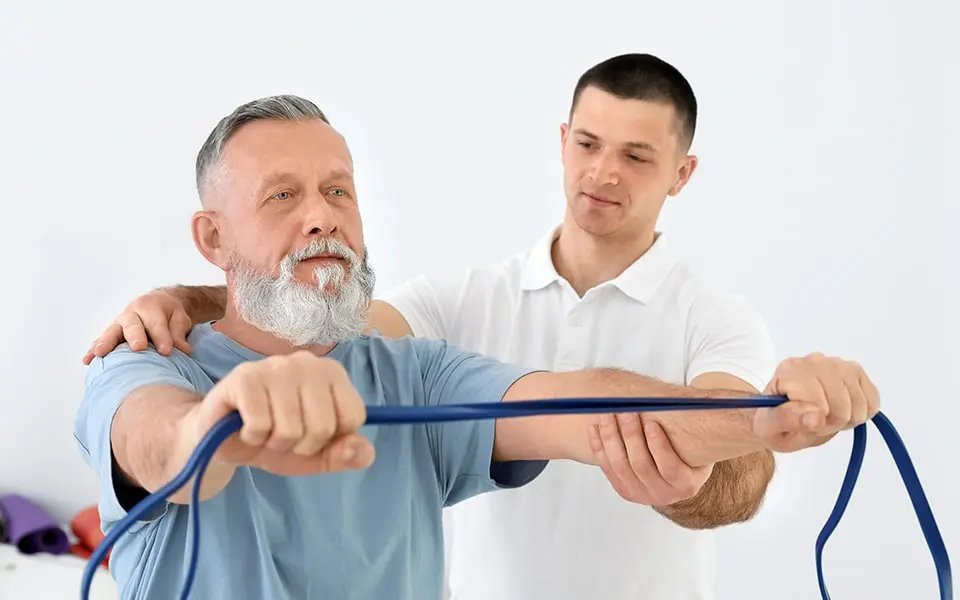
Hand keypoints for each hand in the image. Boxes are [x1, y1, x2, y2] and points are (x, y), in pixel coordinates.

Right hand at [82, 290, 191, 364]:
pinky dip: (93, 349)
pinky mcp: (112, 334)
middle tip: (138, 348)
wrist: (158, 304)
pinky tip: (87, 360)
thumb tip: (183, 350)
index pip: (156, 323)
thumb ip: (178, 333)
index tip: (166, 352)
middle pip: (132, 325)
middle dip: (135, 336)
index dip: (161, 337)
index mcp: (150, 307)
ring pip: (112, 332)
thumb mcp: (179, 319)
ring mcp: (119, 324)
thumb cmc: (169, 314)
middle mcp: (132, 314)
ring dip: (106, 343)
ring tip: (100, 353)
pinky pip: (101, 341)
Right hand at [181, 350, 374, 475]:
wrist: (220, 438)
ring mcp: (274, 366)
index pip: (354, 417)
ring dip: (274, 443)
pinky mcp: (244, 377)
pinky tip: (245, 426)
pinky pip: (261, 425)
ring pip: (291, 428)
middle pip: (323, 426)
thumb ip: (343, 454)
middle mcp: (306, 362)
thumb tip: (366, 452)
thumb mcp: (313, 455)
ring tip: (264, 429)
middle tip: (282, 435)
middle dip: (301, 445)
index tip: (311, 434)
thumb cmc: (272, 439)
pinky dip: (253, 437)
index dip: (331, 439)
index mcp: (331, 374)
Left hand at [589, 413, 712, 505]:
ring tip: (608, 415)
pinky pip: (606, 468)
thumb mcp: (700, 444)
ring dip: (611, 438)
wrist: (676, 472)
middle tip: (626, 412)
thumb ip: (698, 426)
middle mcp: (664, 495)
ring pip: (620, 466)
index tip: (651, 423)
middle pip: (641, 465)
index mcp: (687, 485)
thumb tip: (705, 399)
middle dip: (631, 435)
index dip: (659, 446)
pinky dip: (599, 446)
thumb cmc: (689, 451)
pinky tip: (595, 428)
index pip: (670, 468)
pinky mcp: (624, 490)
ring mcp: (642, 495)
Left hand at [754, 352, 879, 452]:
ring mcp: (836, 363)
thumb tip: (815, 418)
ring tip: (828, 417)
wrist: (784, 416)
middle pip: (842, 404)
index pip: (818, 404)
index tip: (805, 425)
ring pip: (860, 402)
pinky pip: (872, 398)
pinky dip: (863, 412)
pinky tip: (844, 411)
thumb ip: (788, 419)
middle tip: (816, 422)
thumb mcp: (770, 427)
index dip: (816, 423)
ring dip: (848, 418)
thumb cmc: (776, 422)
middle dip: (832, 422)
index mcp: (789, 372)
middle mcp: (813, 361)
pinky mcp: (855, 371)